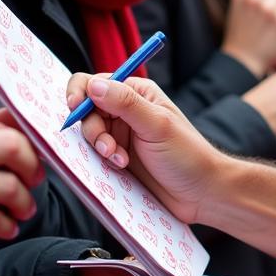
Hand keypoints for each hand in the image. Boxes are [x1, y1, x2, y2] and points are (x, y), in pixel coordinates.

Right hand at [0, 109, 44, 249]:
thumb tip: (6, 123)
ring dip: (23, 200)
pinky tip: (7, 228)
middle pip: (12, 148)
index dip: (26, 137)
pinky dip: (5, 226)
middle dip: (33, 164)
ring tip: (24, 208)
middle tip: (36, 177)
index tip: (35, 150)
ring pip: (6, 186)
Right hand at [66, 72, 223, 223]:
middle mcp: (125, 111)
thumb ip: (125, 103)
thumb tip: (93, 85)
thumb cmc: (187, 154)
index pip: (95, 82)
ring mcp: (120, 136)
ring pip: (88, 135)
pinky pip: (93, 156)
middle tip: (108, 147)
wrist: (200, 193)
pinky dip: (100, 161)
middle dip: (92, 128)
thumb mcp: (157, 124)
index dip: (80, 93)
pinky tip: (119, 168)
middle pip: (86, 111)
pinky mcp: (116, 159)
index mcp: (137, 93)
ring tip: (119, 161)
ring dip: (98, 146)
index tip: (75, 107)